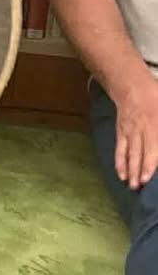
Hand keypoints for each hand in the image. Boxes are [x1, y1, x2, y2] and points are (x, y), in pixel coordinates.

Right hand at [115, 74, 157, 188]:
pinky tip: (121, 174)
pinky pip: (120, 149)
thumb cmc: (155, 97)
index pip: (152, 147)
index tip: (149, 177)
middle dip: (139, 171)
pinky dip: (119, 162)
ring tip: (130, 185)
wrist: (132, 87)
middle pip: (139, 153)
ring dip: (129, 170)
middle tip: (138, 187)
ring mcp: (129, 132)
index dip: (150, 163)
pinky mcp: (121, 133)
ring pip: (129, 153)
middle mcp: (140, 131)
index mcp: (154, 124)